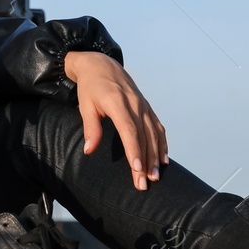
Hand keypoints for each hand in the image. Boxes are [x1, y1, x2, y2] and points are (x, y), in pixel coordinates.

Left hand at [65, 50, 167, 190]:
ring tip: (155, 176)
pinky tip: (162, 159)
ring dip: (155, 156)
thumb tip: (89, 150)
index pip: (128, 130)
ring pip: (153, 134)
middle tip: (144, 183)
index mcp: (117, 102)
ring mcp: (143, 105)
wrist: (101, 64)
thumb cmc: (90, 86)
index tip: (136, 168)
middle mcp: (134, 104)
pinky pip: (157, 127)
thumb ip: (90, 128)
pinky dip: (162, 144)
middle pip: (143, 137)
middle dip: (145, 162)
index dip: (133, 150)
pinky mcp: (146, 107)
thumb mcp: (85, 105)